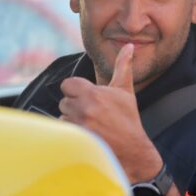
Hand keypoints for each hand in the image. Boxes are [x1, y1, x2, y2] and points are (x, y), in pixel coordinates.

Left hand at [59, 44, 161, 182]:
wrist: (132, 149)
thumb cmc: (128, 119)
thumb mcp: (125, 91)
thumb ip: (123, 66)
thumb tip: (129, 46)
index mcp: (94, 93)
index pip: (67, 84)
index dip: (76, 90)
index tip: (86, 96)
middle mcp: (84, 108)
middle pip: (64, 101)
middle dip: (75, 105)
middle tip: (91, 112)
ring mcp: (79, 125)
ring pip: (63, 116)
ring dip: (72, 119)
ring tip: (90, 124)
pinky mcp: (76, 139)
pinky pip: (63, 129)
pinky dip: (71, 131)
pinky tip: (86, 133)